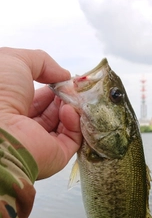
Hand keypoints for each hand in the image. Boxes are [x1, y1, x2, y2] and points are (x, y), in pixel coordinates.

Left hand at [0, 47, 81, 178]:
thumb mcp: (16, 60)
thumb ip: (41, 61)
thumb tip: (63, 75)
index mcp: (11, 108)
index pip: (38, 99)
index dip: (52, 86)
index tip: (64, 78)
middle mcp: (25, 127)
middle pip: (53, 111)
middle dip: (64, 96)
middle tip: (71, 86)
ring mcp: (40, 143)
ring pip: (64, 125)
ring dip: (71, 107)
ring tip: (70, 97)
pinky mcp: (55, 156)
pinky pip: (73, 140)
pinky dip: (75, 123)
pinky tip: (68, 110)